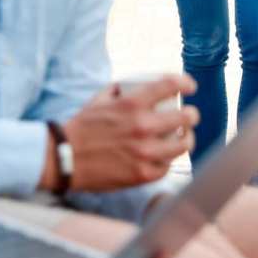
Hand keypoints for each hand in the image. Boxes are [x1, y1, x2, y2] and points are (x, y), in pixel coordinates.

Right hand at [62, 76, 197, 190]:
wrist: (65, 158)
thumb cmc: (82, 127)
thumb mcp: (99, 100)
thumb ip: (118, 91)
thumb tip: (130, 86)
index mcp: (132, 104)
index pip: (170, 86)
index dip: (186, 83)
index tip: (190, 86)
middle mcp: (142, 127)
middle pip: (185, 118)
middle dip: (192, 115)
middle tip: (191, 116)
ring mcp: (145, 152)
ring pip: (183, 145)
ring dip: (187, 139)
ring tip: (185, 138)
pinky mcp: (143, 174)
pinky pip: (166, 166)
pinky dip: (167, 160)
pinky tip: (165, 156)